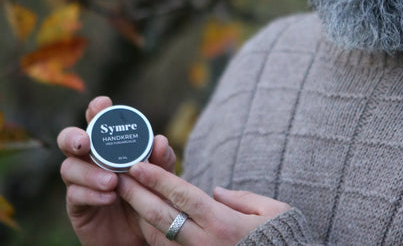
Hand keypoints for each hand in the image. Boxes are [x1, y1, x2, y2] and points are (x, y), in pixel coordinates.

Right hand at [57, 96, 176, 245]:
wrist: (142, 233)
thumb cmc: (149, 196)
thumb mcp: (161, 177)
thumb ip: (161, 160)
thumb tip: (160, 141)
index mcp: (111, 144)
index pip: (99, 120)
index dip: (97, 109)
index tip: (102, 105)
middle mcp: (91, 158)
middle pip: (69, 139)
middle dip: (73, 137)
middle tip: (84, 144)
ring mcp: (81, 181)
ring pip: (69, 168)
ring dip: (89, 172)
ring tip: (112, 181)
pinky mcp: (77, 206)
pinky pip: (75, 195)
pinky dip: (92, 194)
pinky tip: (109, 197)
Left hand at [118, 161, 290, 244]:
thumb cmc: (282, 238)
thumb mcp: (270, 210)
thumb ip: (240, 197)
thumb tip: (215, 192)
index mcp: (223, 223)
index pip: (183, 195)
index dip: (158, 178)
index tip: (138, 164)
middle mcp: (205, 243)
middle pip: (163, 216)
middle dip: (138, 194)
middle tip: (119, 175)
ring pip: (158, 236)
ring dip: (139, 213)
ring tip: (126, 193)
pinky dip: (152, 234)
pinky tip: (144, 219)